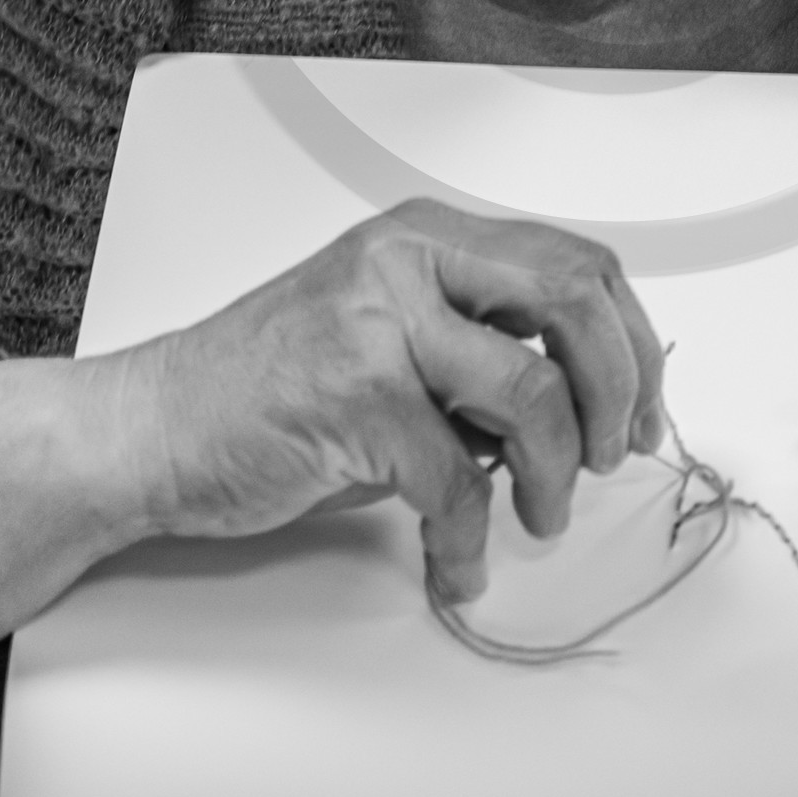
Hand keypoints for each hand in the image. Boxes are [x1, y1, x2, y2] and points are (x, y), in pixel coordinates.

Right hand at [131, 200, 665, 602]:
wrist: (154, 428)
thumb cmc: (271, 389)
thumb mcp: (392, 334)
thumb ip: (479, 341)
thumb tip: (592, 391)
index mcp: (426, 234)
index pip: (574, 261)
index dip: (631, 340)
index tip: (644, 406)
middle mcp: (407, 258)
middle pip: (573, 300)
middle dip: (619, 389)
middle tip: (614, 453)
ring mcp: (379, 322)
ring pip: (533, 394)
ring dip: (557, 476)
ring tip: (541, 514)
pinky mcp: (354, 397)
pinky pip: (457, 481)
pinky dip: (471, 539)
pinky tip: (460, 562)